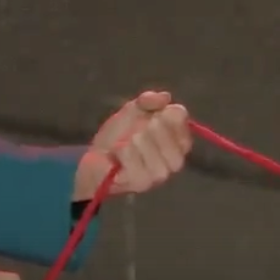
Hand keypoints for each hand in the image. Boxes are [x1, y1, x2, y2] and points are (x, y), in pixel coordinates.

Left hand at [75, 89, 192, 199]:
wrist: (96, 161)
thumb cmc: (119, 136)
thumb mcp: (133, 112)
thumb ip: (148, 101)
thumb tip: (165, 97)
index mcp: (178, 142)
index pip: (182, 123)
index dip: (167, 115)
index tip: (154, 114)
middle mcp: (174, 161)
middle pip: (170, 136)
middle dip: (150, 128)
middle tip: (136, 132)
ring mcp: (159, 174)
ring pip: (150, 147)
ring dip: (133, 140)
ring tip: (125, 144)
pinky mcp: (142, 183)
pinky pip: (132, 157)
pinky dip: (122, 151)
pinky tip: (118, 154)